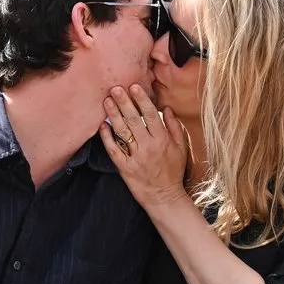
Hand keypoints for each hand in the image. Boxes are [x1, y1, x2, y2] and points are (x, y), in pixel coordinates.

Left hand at [98, 85, 189, 207]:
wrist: (164, 197)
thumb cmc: (173, 171)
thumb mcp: (181, 148)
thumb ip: (174, 127)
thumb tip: (166, 108)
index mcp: (162, 140)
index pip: (151, 115)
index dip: (142, 100)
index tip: (134, 86)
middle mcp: (148, 147)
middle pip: (134, 120)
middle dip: (124, 103)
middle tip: (115, 88)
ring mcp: (135, 157)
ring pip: (122, 132)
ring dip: (114, 115)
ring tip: (107, 101)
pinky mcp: (124, 168)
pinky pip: (114, 150)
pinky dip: (107, 137)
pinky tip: (102, 125)